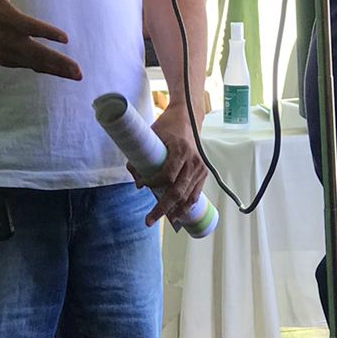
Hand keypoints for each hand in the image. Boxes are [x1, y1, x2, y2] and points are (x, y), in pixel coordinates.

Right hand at [0, 0, 81, 78]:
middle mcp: (6, 38)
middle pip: (36, 54)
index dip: (47, 33)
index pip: (29, 27)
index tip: (66, 38)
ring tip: (76, 76)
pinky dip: (44, 69)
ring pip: (34, 64)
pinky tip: (60, 72)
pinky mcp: (5, 60)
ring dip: (56, 70)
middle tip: (79, 71)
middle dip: (59, 63)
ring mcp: (5, 52)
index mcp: (6, 17)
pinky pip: (28, 65)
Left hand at [137, 103, 208, 227]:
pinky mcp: (203, 172)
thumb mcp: (153, 134)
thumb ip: (143, 152)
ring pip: (187, 196)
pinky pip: (195, 194)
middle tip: (148, 220)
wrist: (189, 118)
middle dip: (162, 208)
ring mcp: (200, 168)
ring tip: (163, 219)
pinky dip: (186, 206)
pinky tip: (177, 214)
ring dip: (175, 211)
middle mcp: (193, 161)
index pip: (167, 175)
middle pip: (177, 191)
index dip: (152, 183)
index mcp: (181, 150)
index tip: (140, 184)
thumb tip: (133, 172)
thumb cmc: (168, 125)